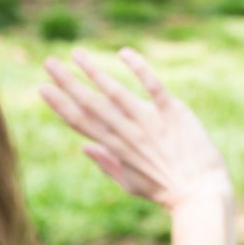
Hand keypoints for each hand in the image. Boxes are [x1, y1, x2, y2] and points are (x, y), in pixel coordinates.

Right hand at [40, 47, 231, 211]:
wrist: (201, 192)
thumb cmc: (167, 190)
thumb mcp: (131, 184)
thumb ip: (107, 165)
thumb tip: (83, 148)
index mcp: (116, 149)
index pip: (81, 123)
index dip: (60, 105)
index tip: (42, 87)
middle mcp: (128, 133)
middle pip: (91, 104)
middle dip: (67, 82)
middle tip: (48, 61)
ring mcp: (150, 121)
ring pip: (115, 92)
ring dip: (93, 71)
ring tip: (76, 53)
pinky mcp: (173, 112)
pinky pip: (153, 85)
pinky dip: (138, 68)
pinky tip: (123, 52)